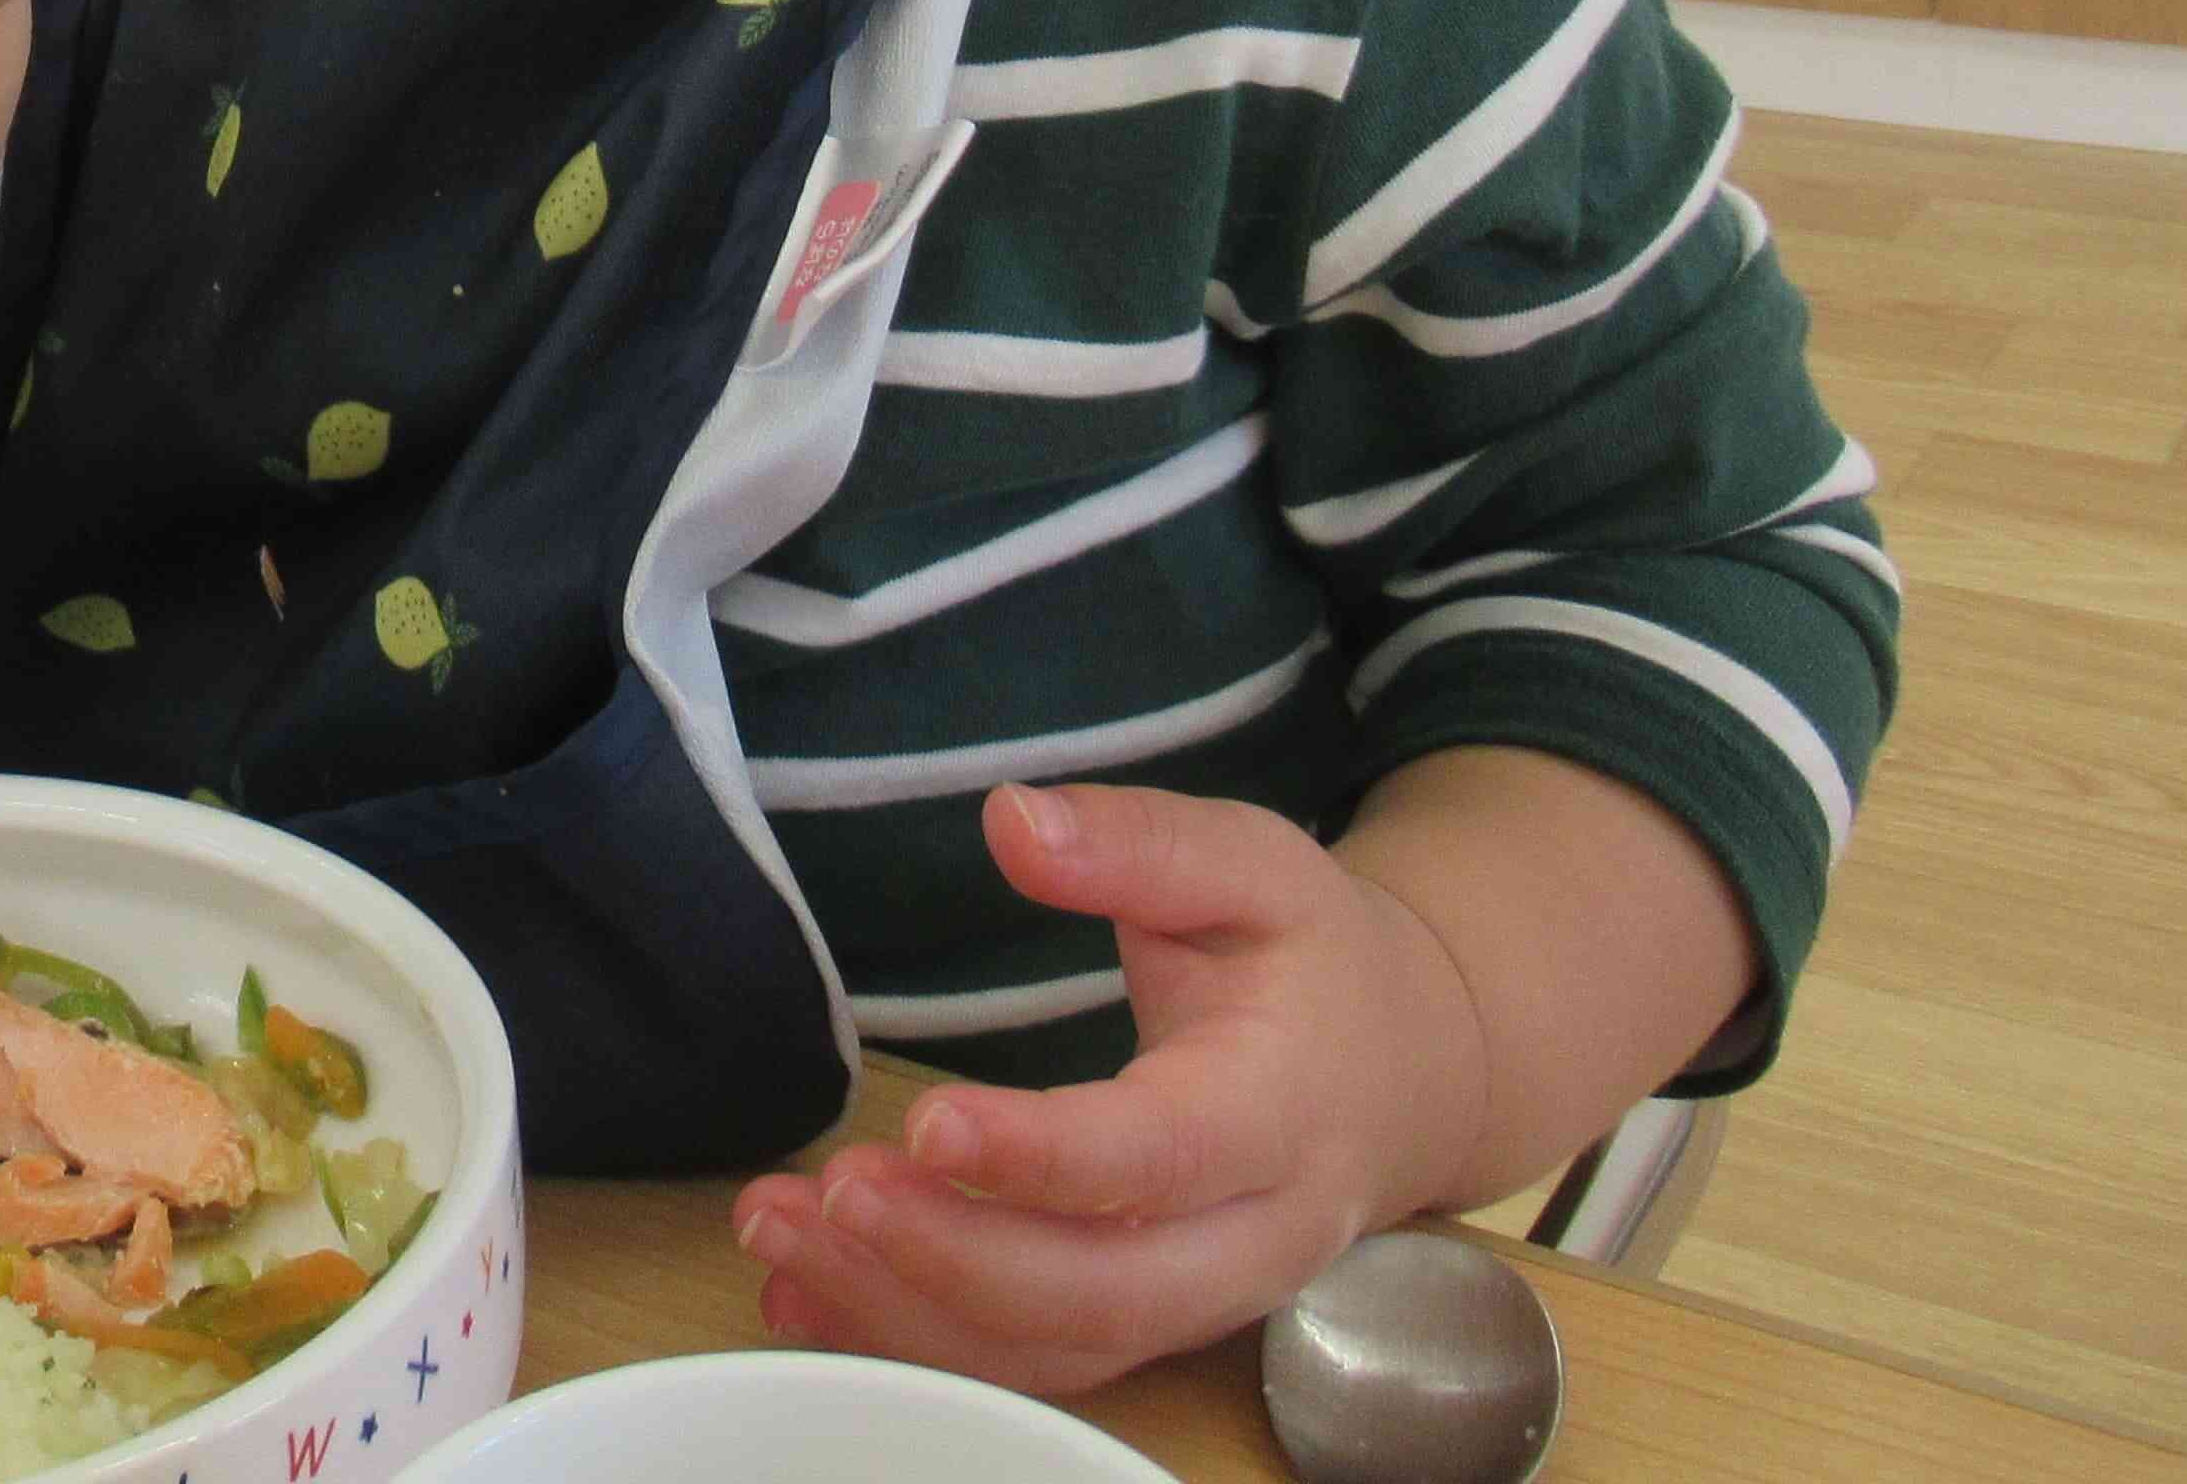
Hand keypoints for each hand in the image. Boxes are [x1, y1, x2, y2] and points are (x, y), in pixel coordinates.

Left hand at [733, 783, 1492, 1398]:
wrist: (1407, 1074)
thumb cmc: (1318, 960)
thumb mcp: (1257, 865)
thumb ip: (1140, 843)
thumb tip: (1012, 821)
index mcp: (1280, 1108)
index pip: (1163, 1156)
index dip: (1045, 1156)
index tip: (928, 1121)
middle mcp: (1250, 1236)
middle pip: (1106, 1293)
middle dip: (955, 1260)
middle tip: (833, 1192)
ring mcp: (1202, 1301)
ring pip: (1059, 1349)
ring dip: (909, 1312)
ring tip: (780, 1233)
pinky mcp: (1149, 1324)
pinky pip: (1035, 1365)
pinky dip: (916, 1341)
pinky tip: (805, 1290)